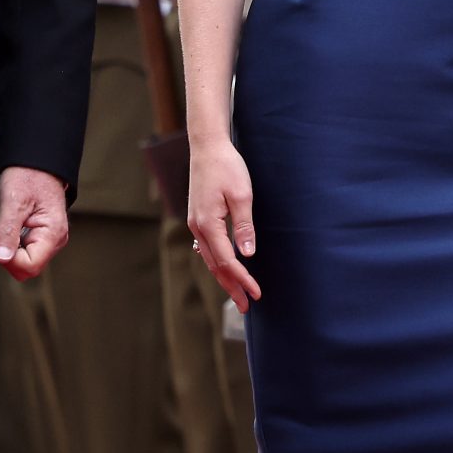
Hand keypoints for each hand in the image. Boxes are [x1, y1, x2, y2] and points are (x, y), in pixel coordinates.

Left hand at [0, 167, 68, 278]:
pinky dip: (15, 245)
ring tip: (10, 225)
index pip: (30, 266)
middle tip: (3, 231)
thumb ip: (7, 230)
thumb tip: (1, 257)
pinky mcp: (43, 236)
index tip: (1, 241)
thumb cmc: (29, 175)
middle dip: (10, 257)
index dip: (10, 259)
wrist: (38, 162)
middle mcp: (55, 240)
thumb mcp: (14, 201)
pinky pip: (26, 252)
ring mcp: (50, 239)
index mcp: (53, 233)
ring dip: (12, 250)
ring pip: (27, 262)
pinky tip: (13, 228)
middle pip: (29, 268)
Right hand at [187, 136, 259, 311]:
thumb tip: (247, 255)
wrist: (207, 146)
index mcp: (207, 223)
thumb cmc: (226, 167)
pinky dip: (216, 262)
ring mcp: (195, 222)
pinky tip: (223, 268)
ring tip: (237, 293)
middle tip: (246, 306)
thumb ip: (244, 226)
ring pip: (208, 258)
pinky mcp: (198, 217)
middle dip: (231, 287)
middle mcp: (197, 226)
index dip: (242, 279)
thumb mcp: (241, 195)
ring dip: (223, 277)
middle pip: (214, 265)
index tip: (257, 293)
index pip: (226, 260)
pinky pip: (206, 247)